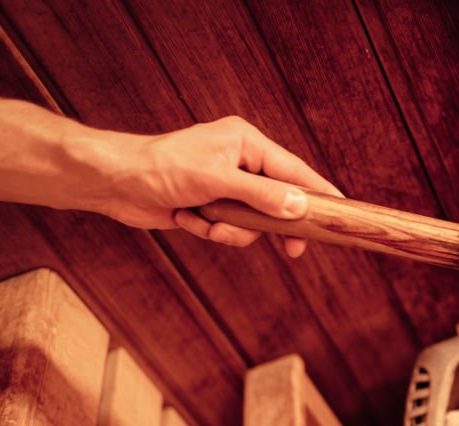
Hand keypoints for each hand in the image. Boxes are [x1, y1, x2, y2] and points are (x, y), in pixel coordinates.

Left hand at [97, 116, 339, 251]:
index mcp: (246, 143)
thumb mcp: (219, 180)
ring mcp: (225, 186)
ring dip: (229, 228)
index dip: (318, 191)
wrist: (117, 183)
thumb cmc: (164, 168)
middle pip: (277, 200)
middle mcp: (239, 162)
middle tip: (295, 249)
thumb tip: (299, 207)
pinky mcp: (210, 207)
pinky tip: (186, 217)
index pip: (294, 169)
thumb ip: (263, 195)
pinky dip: (209, 229)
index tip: (341, 209)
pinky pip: (228, 229)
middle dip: (274, 224)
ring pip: (252, 222)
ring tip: (204, 218)